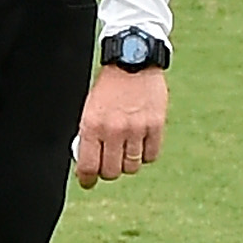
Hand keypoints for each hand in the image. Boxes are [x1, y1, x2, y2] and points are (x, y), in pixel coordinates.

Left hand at [75, 68, 166, 188]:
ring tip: (125, 151)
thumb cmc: (107, 87)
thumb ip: (89, 136)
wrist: (132, 60)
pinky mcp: (156, 125)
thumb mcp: (89, 109)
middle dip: (108, 171)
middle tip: (108, 163)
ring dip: (127, 164)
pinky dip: (145, 155)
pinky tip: (140, 144)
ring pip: (132, 166)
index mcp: (92, 126)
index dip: (87, 180)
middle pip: (112, 172)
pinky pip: (151, 156)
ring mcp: (137, 129)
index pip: (88, 166)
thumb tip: (88, 165)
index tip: (88, 182)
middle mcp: (114, 130)